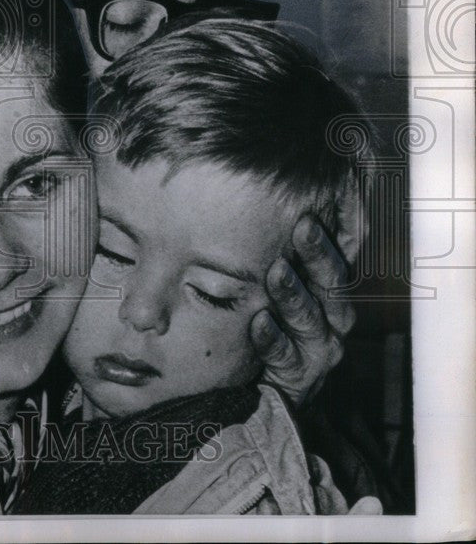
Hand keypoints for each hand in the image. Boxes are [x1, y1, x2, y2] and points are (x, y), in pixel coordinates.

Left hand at [250, 216, 356, 406]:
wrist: (265, 392)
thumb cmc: (272, 328)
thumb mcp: (280, 291)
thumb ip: (280, 258)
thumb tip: (263, 201)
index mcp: (329, 295)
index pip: (336, 260)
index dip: (328, 236)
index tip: (312, 209)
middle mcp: (332, 321)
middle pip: (331, 284)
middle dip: (317, 254)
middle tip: (303, 226)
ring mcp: (319, 350)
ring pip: (310, 318)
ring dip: (293, 293)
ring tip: (276, 270)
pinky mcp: (301, 377)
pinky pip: (286, 355)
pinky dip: (272, 338)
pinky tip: (258, 322)